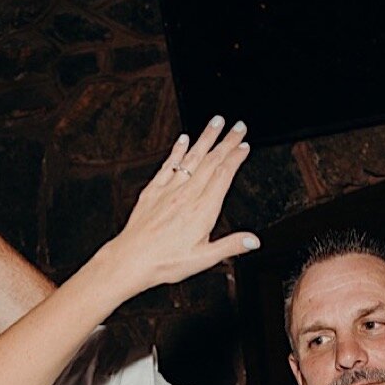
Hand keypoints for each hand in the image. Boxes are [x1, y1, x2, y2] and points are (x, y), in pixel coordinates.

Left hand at [96, 116, 259, 294]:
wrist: (131, 259)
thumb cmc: (164, 261)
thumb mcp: (204, 259)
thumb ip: (231, 246)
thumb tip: (253, 240)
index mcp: (202, 210)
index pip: (224, 175)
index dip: (236, 157)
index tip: (244, 146)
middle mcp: (186, 195)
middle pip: (211, 161)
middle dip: (226, 141)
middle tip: (238, 126)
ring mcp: (169, 190)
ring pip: (192, 157)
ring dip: (205, 138)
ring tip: (216, 122)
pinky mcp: (153, 191)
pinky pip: (168, 165)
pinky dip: (178, 149)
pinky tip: (183, 139)